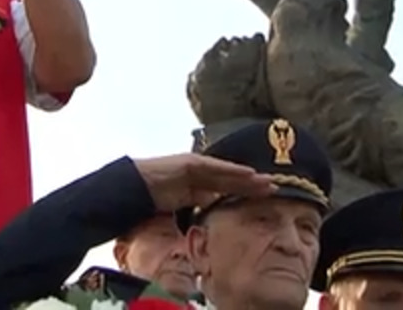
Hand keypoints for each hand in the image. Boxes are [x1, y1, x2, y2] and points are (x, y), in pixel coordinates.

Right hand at [133, 153, 275, 210]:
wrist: (128, 192)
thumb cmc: (145, 207)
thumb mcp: (174, 218)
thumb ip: (189, 222)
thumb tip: (200, 240)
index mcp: (193, 192)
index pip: (222, 194)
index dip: (241, 197)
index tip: (259, 203)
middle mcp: (197, 178)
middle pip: (229, 182)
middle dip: (250, 187)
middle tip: (274, 190)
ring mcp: (193, 168)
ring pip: (226, 174)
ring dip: (247, 178)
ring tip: (268, 182)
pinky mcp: (190, 163)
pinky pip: (215, 168)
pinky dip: (231, 171)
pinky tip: (248, 174)